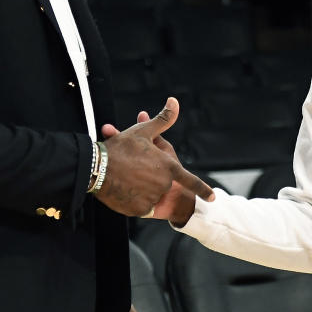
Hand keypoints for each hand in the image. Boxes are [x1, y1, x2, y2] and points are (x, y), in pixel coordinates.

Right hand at [96, 97, 212, 217]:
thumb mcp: (144, 132)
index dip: (202, 189)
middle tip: (131, 166)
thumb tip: (175, 101)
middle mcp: (164, 185)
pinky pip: (139, 205)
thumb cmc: (122, 148)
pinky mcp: (139, 211)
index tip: (213, 198)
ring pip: (149, 194)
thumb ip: (163, 119)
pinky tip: (121, 188)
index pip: (191, 180)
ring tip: (123, 176)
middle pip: (161, 183)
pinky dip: (132, 199)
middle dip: (148, 176)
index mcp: (169, 166)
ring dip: (139, 188)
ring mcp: (152, 199)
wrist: (97, 169)